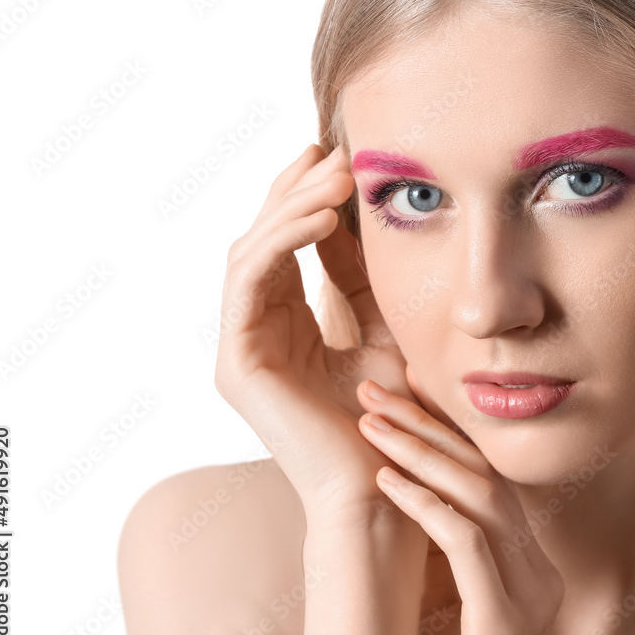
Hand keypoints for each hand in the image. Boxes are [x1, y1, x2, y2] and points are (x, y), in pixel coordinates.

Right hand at [214, 143, 422, 522]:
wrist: (386, 485)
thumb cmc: (396, 419)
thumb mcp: (386, 331)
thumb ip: (364, 283)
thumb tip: (362, 218)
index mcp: (289, 326)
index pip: (290, 247)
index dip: (310, 199)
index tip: (343, 157)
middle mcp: (260, 332)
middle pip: (264, 240)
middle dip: (296, 190)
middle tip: (332, 148)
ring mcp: (244, 347)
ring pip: (251, 252)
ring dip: (291, 206)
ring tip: (333, 172)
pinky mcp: (238, 362)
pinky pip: (250, 281)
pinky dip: (281, 241)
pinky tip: (320, 215)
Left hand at [355, 379, 565, 634]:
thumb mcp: (454, 612)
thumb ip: (449, 560)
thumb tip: (411, 498)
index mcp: (527, 571)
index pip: (489, 484)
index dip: (444, 435)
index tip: (399, 401)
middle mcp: (538, 578)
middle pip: (486, 479)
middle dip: (428, 427)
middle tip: (375, 391)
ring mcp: (530, 602)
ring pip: (480, 499)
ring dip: (420, 453)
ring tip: (370, 423)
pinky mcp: (507, 625)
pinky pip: (467, 544)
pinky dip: (425, 505)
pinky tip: (384, 481)